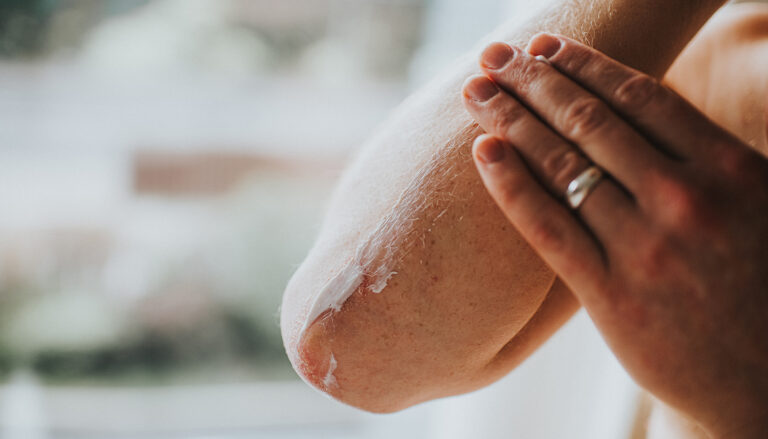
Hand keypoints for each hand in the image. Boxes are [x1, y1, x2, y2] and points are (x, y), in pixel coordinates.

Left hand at [461, 34, 767, 437]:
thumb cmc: (765, 288)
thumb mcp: (759, 205)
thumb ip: (705, 160)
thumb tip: (637, 114)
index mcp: (730, 168)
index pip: (640, 97)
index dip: (585, 65)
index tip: (547, 46)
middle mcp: (685, 199)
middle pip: (590, 122)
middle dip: (533, 81)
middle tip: (494, 56)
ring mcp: (646, 248)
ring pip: (563, 166)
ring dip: (511, 120)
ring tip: (477, 91)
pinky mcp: (612, 296)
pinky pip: (548, 229)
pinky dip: (511, 186)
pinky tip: (483, 153)